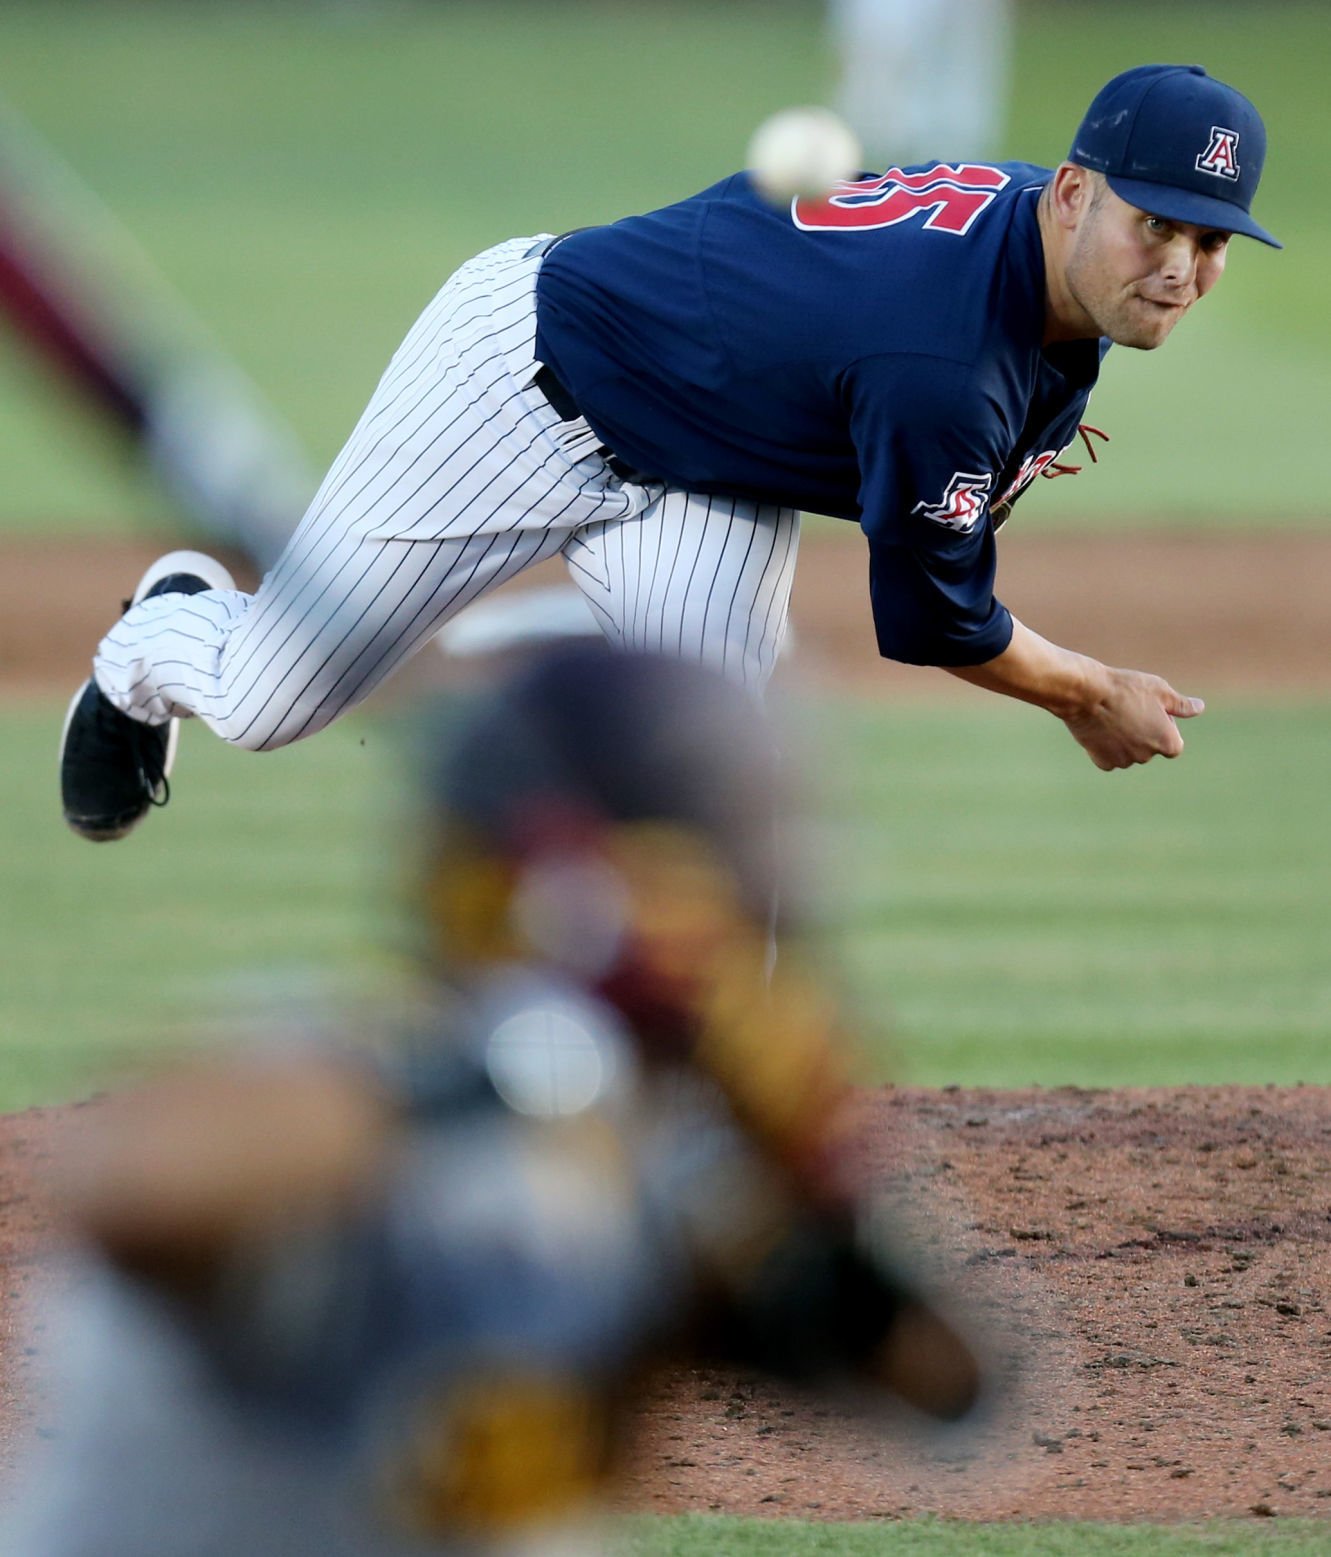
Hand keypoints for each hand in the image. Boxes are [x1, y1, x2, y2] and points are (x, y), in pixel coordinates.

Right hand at [1062, 667, 1203, 770]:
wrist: (1087, 694)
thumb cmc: (1126, 688)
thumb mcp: (1160, 690)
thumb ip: (1182, 705)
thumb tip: (1200, 708)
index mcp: (1168, 742)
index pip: (1173, 743)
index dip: (1163, 726)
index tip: (1149, 710)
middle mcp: (1148, 756)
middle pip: (1150, 748)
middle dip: (1143, 733)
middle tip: (1129, 710)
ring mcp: (1124, 761)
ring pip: (1129, 753)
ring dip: (1125, 740)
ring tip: (1113, 717)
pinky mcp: (1103, 762)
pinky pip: (1110, 758)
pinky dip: (1107, 747)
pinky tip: (1101, 728)